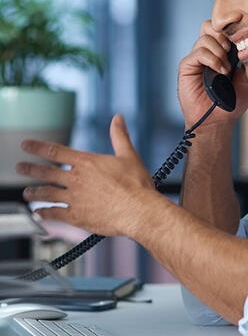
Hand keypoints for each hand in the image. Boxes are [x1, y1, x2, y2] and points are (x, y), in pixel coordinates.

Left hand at [16, 114, 157, 236]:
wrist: (139, 210)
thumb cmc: (137, 185)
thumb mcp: (129, 156)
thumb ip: (120, 136)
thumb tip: (118, 118)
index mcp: (86, 162)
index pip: (55, 151)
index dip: (37, 147)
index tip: (26, 145)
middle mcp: (76, 179)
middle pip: (46, 172)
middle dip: (30, 169)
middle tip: (20, 168)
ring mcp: (74, 198)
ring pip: (46, 194)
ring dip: (34, 193)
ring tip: (27, 193)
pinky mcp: (76, 216)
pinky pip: (55, 214)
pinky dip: (45, 213)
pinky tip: (40, 214)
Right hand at [178, 20, 247, 126]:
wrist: (218, 121)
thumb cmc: (231, 103)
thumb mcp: (247, 80)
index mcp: (221, 53)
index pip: (222, 29)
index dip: (231, 25)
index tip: (243, 26)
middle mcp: (208, 53)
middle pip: (210, 26)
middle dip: (224, 35)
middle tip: (232, 50)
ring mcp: (197, 59)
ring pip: (205, 38)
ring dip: (220, 52)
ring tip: (226, 69)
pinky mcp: (187, 66)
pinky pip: (198, 53)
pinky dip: (212, 59)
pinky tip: (220, 71)